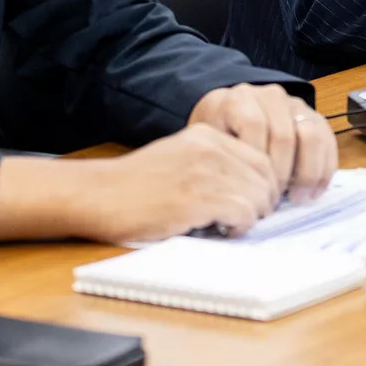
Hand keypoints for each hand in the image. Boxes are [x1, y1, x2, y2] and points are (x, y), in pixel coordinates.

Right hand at [0, 125, 284, 244]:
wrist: (98, 195)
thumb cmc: (135, 186)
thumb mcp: (179, 158)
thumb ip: (213, 164)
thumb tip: (251, 188)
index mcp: (207, 135)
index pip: (262, 157)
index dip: (265, 185)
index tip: (253, 203)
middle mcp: (211, 147)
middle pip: (266, 176)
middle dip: (263, 202)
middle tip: (245, 218)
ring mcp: (205, 171)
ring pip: (259, 196)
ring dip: (251, 216)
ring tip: (230, 225)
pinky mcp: (198, 198)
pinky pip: (244, 212)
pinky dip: (240, 226)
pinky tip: (222, 230)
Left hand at [189, 82, 337, 203]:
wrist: (231, 118)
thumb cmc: (219, 137)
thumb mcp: (208, 143)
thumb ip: (219, 159)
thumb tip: (234, 194)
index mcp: (240, 99)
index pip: (255, 126)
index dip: (257, 162)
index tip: (253, 191)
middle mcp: (270, 96)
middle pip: (285, 135)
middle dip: (282, 174)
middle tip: (275, 200)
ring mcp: (296, 105)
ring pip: (312, 136)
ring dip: (307, 173)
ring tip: (297, 198)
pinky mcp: (315, 117)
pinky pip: (328, 142)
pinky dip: (324, 170)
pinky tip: (313, 192)